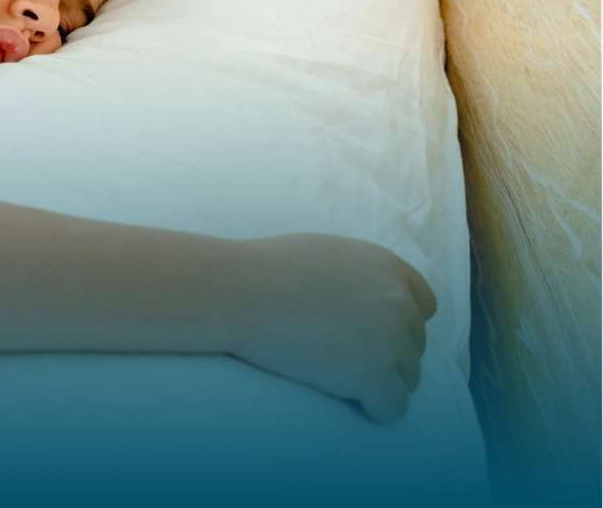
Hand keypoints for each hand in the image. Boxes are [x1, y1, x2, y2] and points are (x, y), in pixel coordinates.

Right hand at [229, 232, 437, 423]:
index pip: (424, 306)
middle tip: (341, 361)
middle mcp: (397, 300)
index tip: (369, 336)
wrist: (238, 291)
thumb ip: (359, 273)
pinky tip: (345, 399)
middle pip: (415, 346)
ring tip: (336, 378)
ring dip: (377, 382)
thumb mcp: (325, 253)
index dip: (398, 325)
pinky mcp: (375, 374)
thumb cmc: (264, 270)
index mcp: (387, 267)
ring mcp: (389, 338)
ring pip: (407, 379)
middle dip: (385, 356)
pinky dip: (373, 408)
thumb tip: (366, 298)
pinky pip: (393, 407)